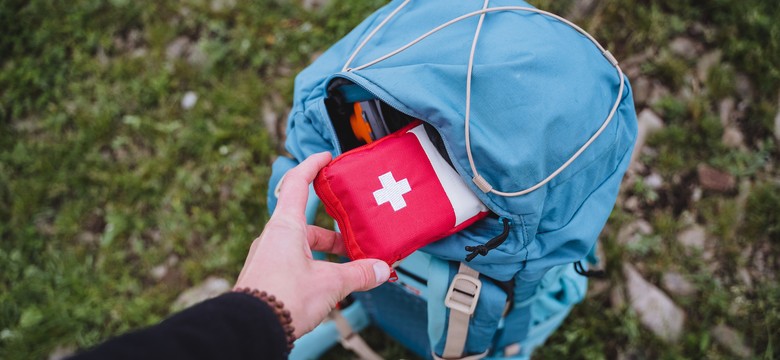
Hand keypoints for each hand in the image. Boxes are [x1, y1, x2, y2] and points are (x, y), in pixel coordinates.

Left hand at [235, 152, 390, 337]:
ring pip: (302, 247)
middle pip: (307, 224)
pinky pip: (294, 264)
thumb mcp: (330, 284)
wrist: (250, 329)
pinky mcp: (266, 277)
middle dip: (334, 234)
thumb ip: (358, 274)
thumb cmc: (283, 299)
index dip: (312, 166)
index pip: (297, 183)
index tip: (326, 158)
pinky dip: (313, 269)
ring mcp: (268, 257)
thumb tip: (382, 270)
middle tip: (356, 242)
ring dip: (325, 256)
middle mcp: (274, 237)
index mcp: (285, 226)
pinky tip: (328, 287)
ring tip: (348, 272)